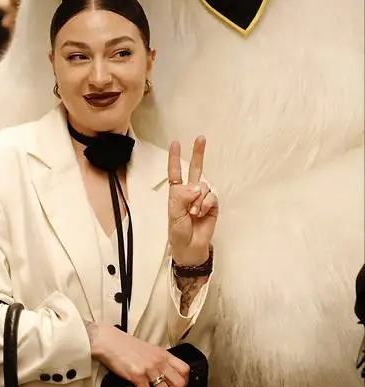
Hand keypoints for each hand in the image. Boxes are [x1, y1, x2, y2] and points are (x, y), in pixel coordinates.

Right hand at [88, 322, 188, 386]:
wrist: (109, 341)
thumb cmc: (125, 346)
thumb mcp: (148, 350)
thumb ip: (158, 361)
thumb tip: (163, 377)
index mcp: (163, 354)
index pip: (184, 370)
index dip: (184, 385)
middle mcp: (159, 361)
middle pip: (178, 384)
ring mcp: (149, 368)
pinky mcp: (137, 375)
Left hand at [168, 136, 217, 266]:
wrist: (191, 248)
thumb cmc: (178, 232)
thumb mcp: (174, 214)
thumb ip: (182, 197)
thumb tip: (196, 186)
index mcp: (177, 192)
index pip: (176, 172)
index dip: (175, 158)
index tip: (176, 143)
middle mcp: (190, 192)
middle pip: (196, 169)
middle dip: (199, 153)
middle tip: (201, 138)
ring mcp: (202, 198)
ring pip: (204, 186)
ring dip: (198, 199)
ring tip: (193, 213)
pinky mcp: (213, 205)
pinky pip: (212, 196)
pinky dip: (206, 204)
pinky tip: (201, 213)